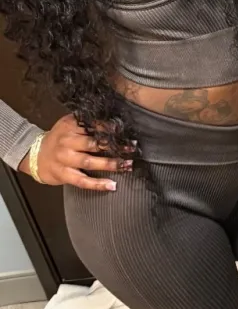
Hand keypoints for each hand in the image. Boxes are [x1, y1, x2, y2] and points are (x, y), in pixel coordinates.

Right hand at [18, 115, 133, 190]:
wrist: (35, 155)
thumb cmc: (59, 139)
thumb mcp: (69, 125)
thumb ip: (86, 123)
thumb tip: (114, 123)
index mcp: (69, 126)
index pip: (93, 125)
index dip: (110, 129)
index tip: (125, 132)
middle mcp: (67, 141)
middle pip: (93, 144)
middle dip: (114, 146)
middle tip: (132, 148)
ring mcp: (64, 159)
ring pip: (90, 162)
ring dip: (111, 164)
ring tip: (127, 165)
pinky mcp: (63, 174)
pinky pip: (83, 181)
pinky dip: (98, 184)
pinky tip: (112, 185)